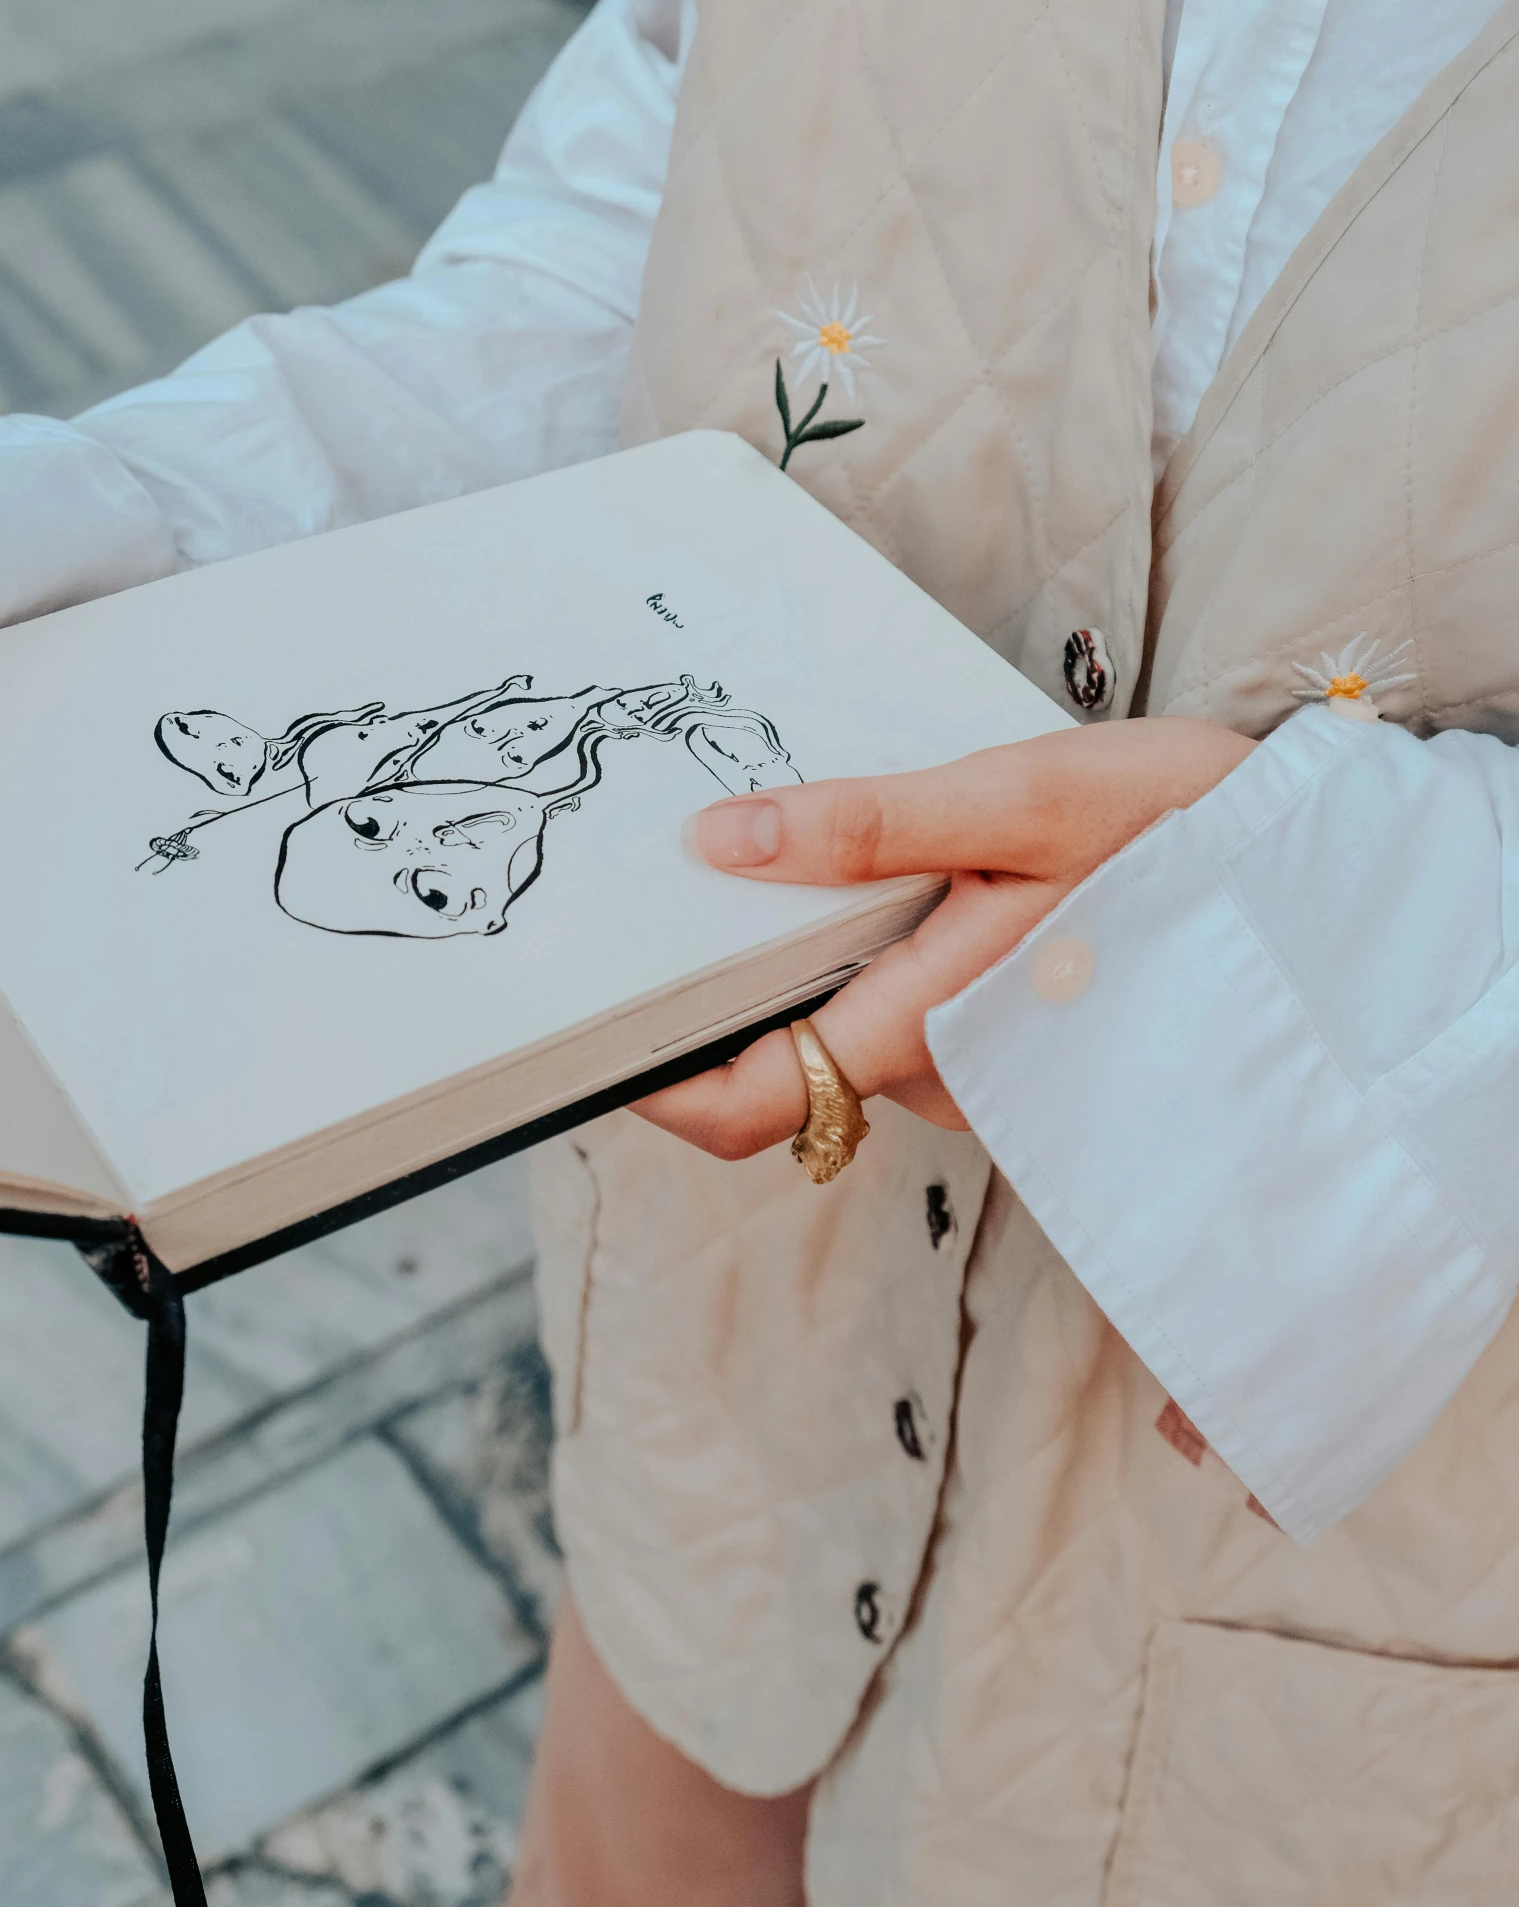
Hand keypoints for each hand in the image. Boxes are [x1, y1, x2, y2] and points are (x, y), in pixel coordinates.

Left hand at [636, 717, 1253, 1156]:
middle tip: (663, 888)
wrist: (1323, 879)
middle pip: (784, 1070)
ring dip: (796, 971)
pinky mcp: (1013, 1049)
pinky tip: (870, 877)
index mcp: (933, 1028)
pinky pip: (903, 1024)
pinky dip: (864, 965)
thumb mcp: (1023, 800)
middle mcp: (949, 1079)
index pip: (749, 1106)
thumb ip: (869, 827)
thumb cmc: (1186, 828)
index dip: (650, 1082)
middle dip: (717, 997)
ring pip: (845, 1042)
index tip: (583, 1027)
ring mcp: (985, 1076)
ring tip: (767, 856)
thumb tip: (721, 842)